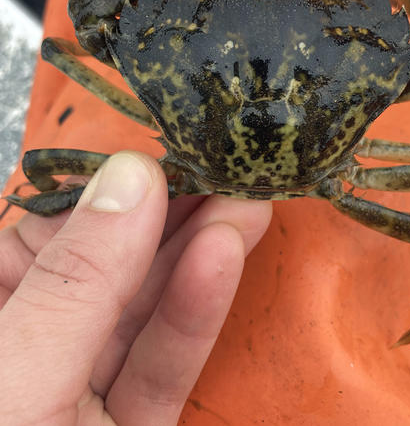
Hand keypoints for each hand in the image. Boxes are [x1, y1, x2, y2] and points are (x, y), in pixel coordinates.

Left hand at [0, 151, 271, 423]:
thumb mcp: (17, 374)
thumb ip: (78, 282)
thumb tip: (132, 177)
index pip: (51, 235)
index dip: (116, 190)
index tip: (177, 152)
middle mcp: (34, 350)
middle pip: (112, 270)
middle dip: (176, 218)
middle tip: (233, 170)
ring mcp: (82, 395)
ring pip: (147, 314)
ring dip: (200, 257)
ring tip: (249, 206)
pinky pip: (165, 369)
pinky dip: (197, 317)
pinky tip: (224, 261)